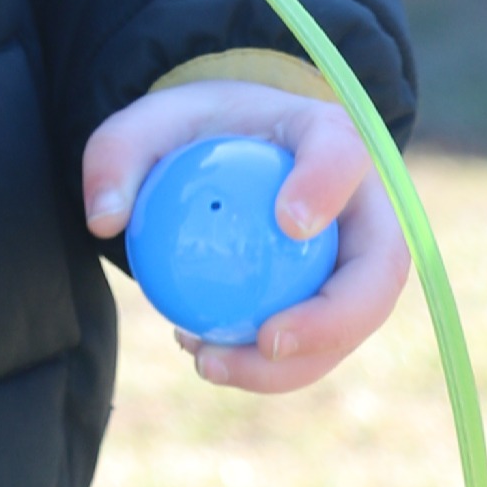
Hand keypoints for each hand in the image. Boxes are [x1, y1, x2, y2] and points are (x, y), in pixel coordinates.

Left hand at [79, 80, 408, 395]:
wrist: (232, 157)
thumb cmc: (197, 133)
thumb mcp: (150, 123)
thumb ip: (118, 154)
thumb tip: (104, 219)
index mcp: (328, 134)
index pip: (344, 153)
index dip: (328, 187)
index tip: (288, 222)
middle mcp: (364, 201)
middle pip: (382, 266)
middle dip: (336, 317)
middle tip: (269, 340)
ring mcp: (360, 259)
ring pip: (355, 323)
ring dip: (295, 362)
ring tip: (211, 362)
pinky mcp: (339, 301)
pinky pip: (318, 345)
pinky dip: (268, 364)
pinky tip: (205, 355)